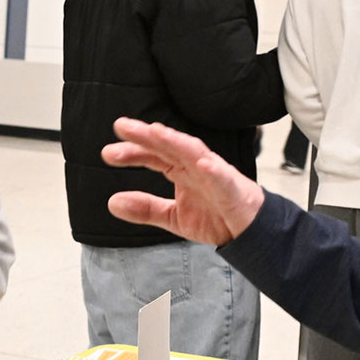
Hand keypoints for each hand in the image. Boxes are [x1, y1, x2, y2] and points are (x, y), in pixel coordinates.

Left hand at [102, 118, 265, 246]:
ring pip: (195, 152)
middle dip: (147, 135)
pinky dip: (215, 170)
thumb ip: (145, 209)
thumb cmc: (217, 217)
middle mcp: (196, 166)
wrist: (251, 234)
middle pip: (169, 145)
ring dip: (176, 141)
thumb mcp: (173, 217)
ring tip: (156, 132)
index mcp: (182, 170)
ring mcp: (216, 174)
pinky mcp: (234, 190)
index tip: (108, 153)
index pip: (154, 155)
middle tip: (121, 125)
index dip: (132, 152)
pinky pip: (224, 178)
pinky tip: (204, 163)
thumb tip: (112, 203)